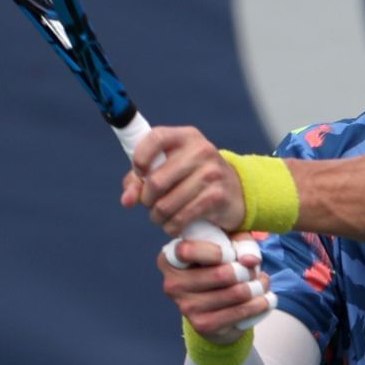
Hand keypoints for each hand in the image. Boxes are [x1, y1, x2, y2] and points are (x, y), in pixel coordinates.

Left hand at [120, 124, 245, 235]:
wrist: (236, 191)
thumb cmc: (193, 178)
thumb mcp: (170, 168)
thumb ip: (141, 179)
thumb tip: (127, 200)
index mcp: (186, 137)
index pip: (156, 138)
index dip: (140, 158)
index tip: (139, 173)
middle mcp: (201, 151)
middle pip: (156, 181)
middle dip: (146, 200)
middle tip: (150, 204)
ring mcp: (211, 173)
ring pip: (166, 205)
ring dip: (157, 217)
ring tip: (161, 217)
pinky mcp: (216, 197)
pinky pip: (181, 218)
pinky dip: (172, 227)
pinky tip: (173, 225)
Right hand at [159, 233, 272, 343]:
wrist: (216, 307)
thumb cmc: (219, 266)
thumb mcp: (228, 245)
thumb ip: (240, 243)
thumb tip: (250, 260)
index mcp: (170, 259)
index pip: (187, 251)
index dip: (215, 251)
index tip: (230, 254)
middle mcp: (173, 284)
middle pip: (221, 274)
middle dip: (246, 270)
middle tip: (253, 270)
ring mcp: (186, 307)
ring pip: (236, 293)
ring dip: (258, 286)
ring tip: (262, 282)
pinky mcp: (203, 325)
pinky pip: (241, 311)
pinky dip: (260, 303)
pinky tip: (264, 298)